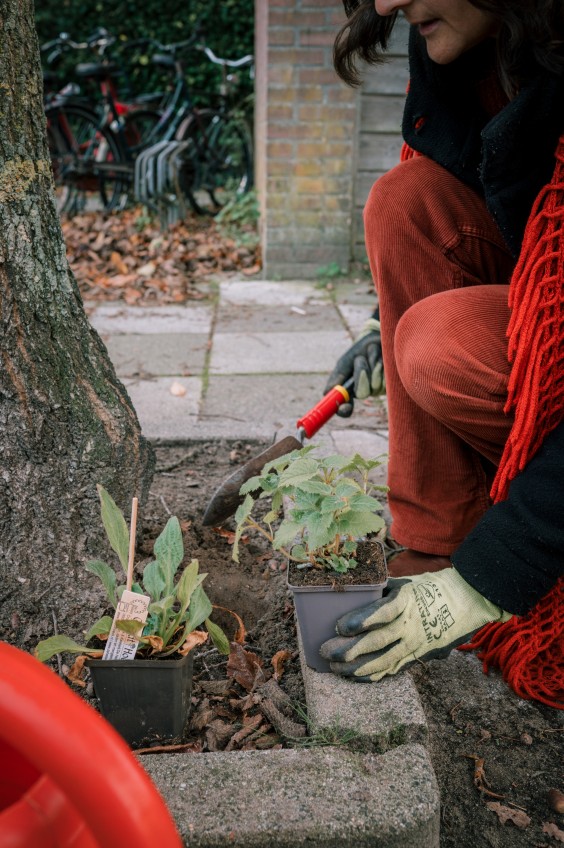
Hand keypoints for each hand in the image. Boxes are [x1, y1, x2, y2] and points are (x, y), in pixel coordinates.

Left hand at [319, 569, 510, 680]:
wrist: (466, 601)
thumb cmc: (430, 587)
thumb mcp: (405, 582)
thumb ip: (379, 591)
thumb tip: (350, 595)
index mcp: (406, 602)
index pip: (380, 614)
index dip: (358, 621)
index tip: (339, 627)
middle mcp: (411, 625)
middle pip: (377, 642)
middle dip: (349, 650)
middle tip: (326, 652)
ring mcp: (416, 644)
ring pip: (383, 661)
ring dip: (356, 667)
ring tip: (336, 668)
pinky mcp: (419, 656)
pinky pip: (394, 669)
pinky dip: (374, 674)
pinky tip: (356, 677)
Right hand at [324, 318, 383, 417]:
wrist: (382, 339)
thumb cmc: (361, 350)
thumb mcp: (346, 361)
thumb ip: (338, 377)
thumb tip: (326, 393)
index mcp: (350, 390)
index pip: (344, 409)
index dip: (343, 410)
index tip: (344, 407)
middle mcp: (365, 392)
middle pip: (362, 393)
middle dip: (360, 373)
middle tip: (360, 358)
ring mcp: (379, 388)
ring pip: (375, 384)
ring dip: (372, 364)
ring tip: (373, 354)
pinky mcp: (393, 383)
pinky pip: (386, 379)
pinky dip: (382, 364)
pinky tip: (383, 357)